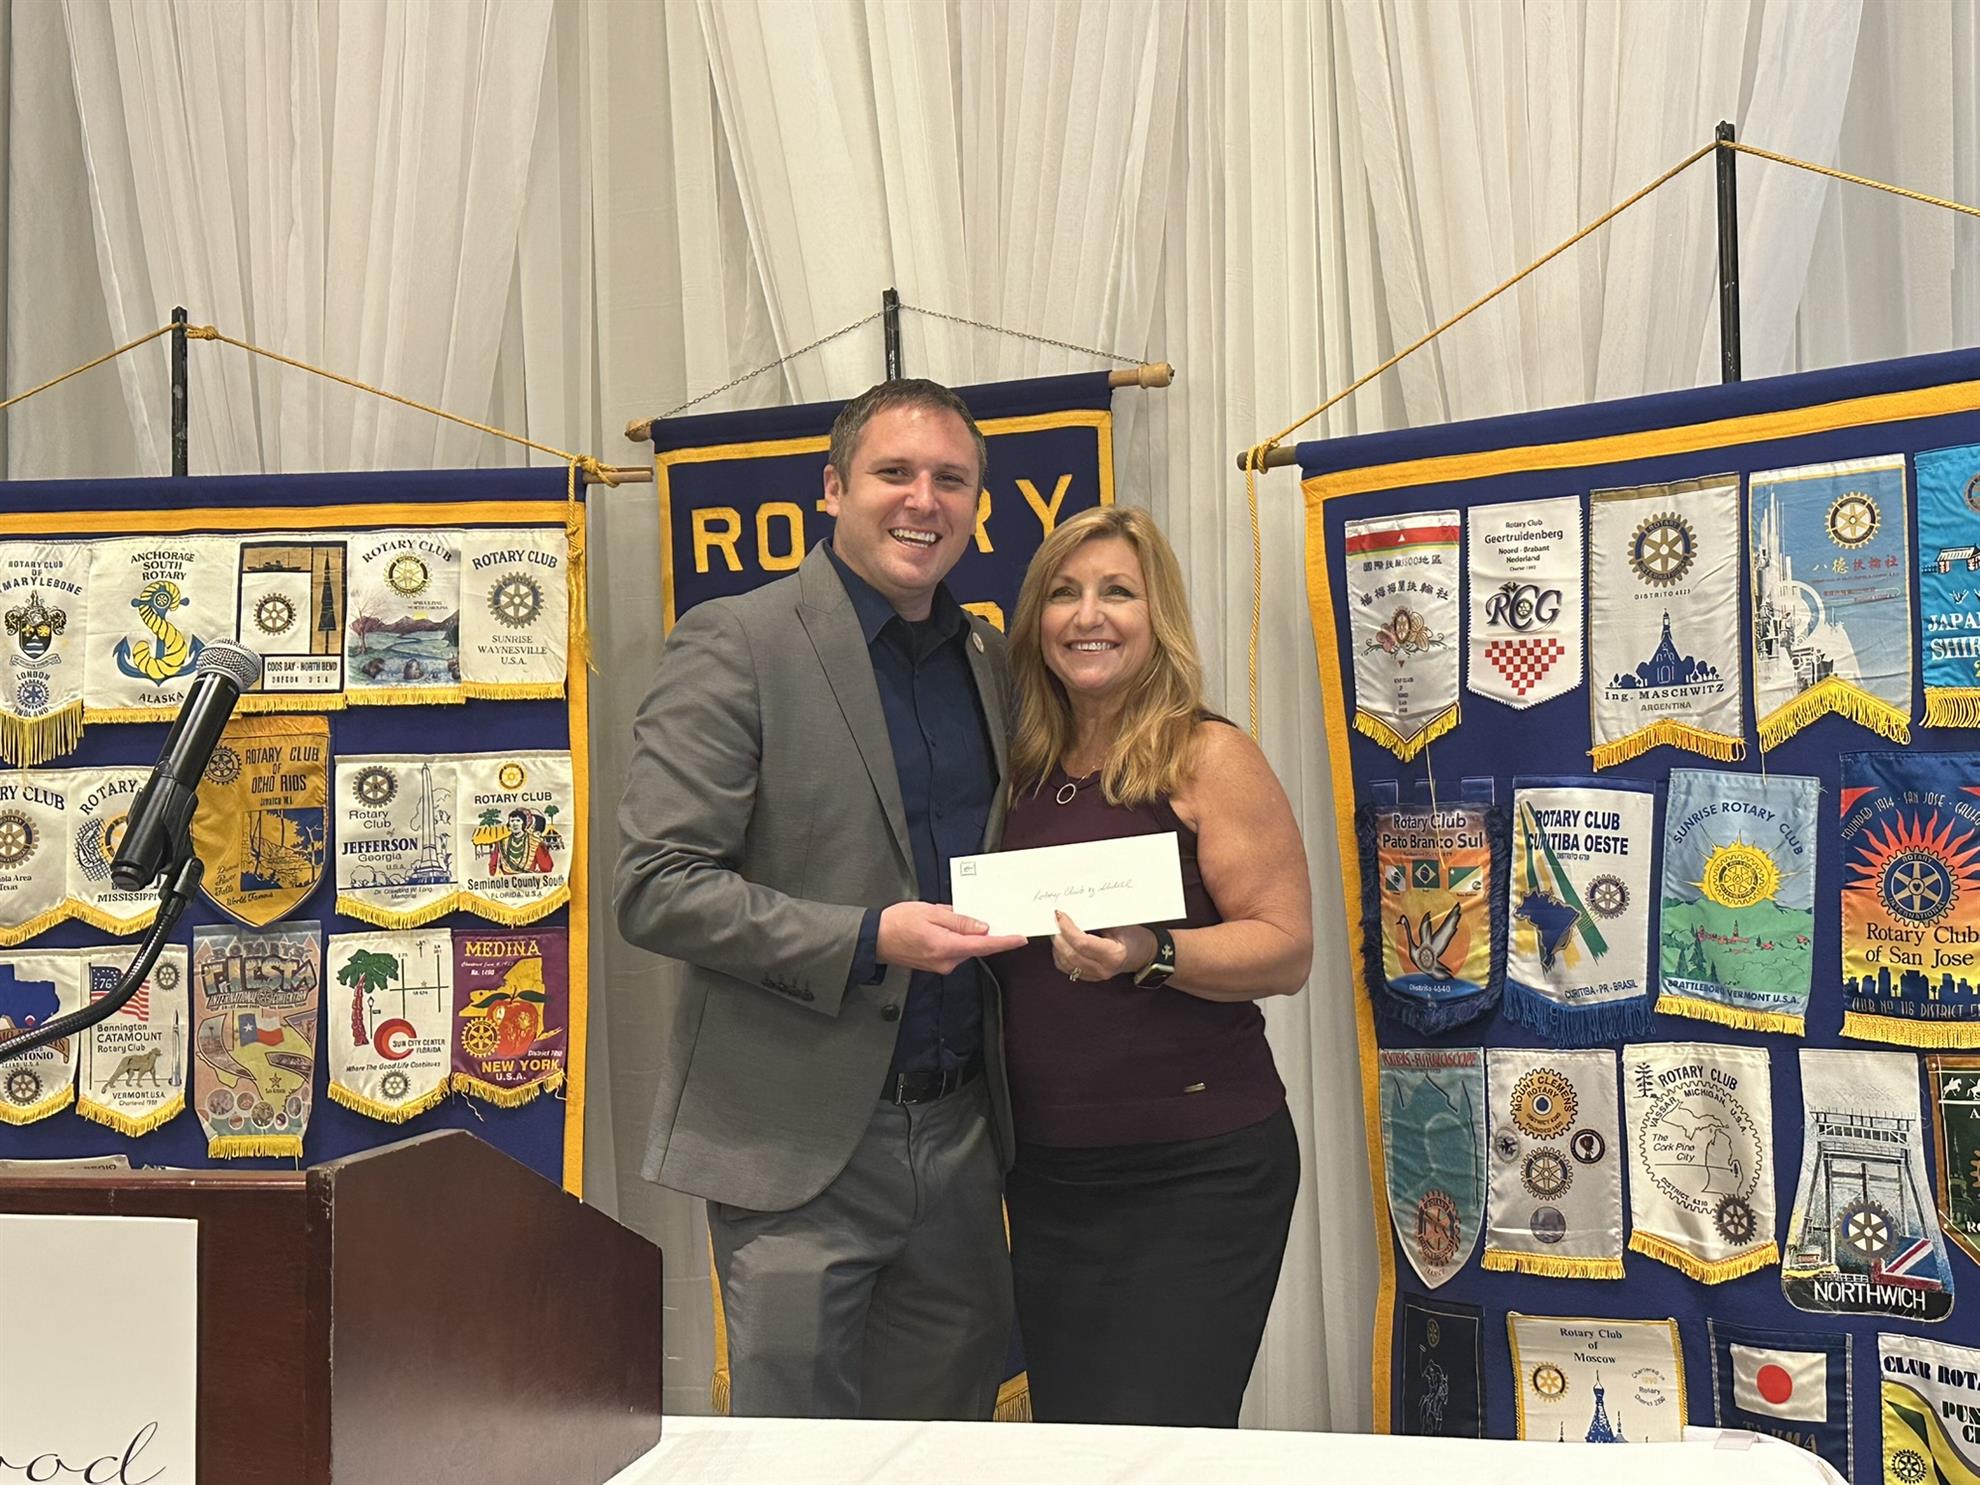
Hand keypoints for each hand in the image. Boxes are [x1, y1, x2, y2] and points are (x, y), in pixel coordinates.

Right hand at [877, 902, 1027, 974]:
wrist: (875, 939)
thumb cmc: (898, 922)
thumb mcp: (931, 912)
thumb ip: (959, 920)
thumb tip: (982, 927)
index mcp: (945, 946)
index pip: (984, 945)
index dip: (1005, 942)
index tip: (1020, 938)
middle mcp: (946, 961)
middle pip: (976, 947)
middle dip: (983, 932)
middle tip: (979, 912)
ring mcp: (941, 966)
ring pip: (966, 949)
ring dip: (967, 935)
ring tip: (946, 917)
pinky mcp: (937, 966)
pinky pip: (955, 952)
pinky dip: (957, 940)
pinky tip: (944, 927)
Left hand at [1051, 912, 1155, 983]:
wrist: (1145, 955)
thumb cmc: (1136, 938)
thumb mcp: (1122, 925)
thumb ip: (1099, 920)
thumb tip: (1077, 911)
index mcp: (1112, 956)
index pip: (1082, 943)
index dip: (1067, 928)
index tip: (1060, 915)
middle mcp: (1102, 969)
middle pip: (1070, 954)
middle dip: (1059, 936)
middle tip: (1055, 921)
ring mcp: (1095, 976)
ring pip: (1066, 963)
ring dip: (1057, 946)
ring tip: (1057, 931)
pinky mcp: (1090, 977)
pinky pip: (1068, 968)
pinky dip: (1061, 955)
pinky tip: (1062, 944)